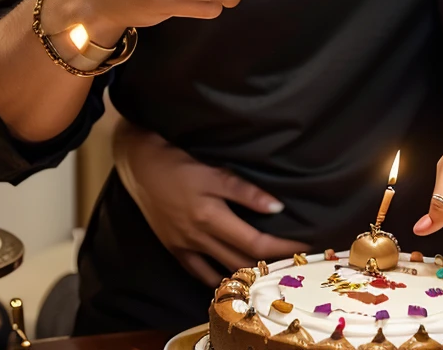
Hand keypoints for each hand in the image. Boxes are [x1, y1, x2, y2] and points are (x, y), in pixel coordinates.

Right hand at [113, 117, 308, 285]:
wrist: (141, 167)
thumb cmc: (180, 165)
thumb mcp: (216, 173)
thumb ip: (247, 193)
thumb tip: (277, 207)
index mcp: (211, 218)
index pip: (254, 243)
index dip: (279, 249)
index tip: (302, 248)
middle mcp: (198, 238)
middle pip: (241, 262)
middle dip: (268, 265)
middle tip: (292, 263)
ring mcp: (184, 247)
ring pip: (222, 270)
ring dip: (247, 274)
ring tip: (269, 271)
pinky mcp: (174, 249)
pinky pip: (199, 272)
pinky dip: (218, 278)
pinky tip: (232, 278)